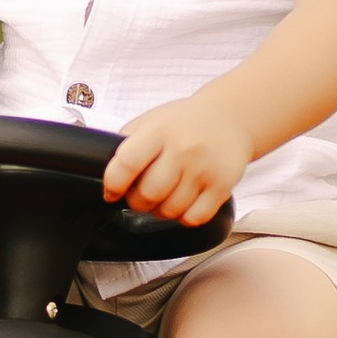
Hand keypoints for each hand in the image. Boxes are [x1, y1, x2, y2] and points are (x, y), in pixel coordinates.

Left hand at [102, 94, 244, 227]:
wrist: (230, 118)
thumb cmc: (184, 122)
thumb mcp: (151, 120)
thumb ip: (128, 144)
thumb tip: (106, 176)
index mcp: (159, 130)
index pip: (127, 163)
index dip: (113, 184)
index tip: (111, 192)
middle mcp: (183, 149)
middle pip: (147, 195)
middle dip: (136, 201)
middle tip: (140, 193)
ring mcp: (204, 169)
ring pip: (169, 211)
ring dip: (159, 210)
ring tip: (163, 194)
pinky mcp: (221, 187)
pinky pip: (193, 219)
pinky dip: (182, 217)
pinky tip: (182, 201)